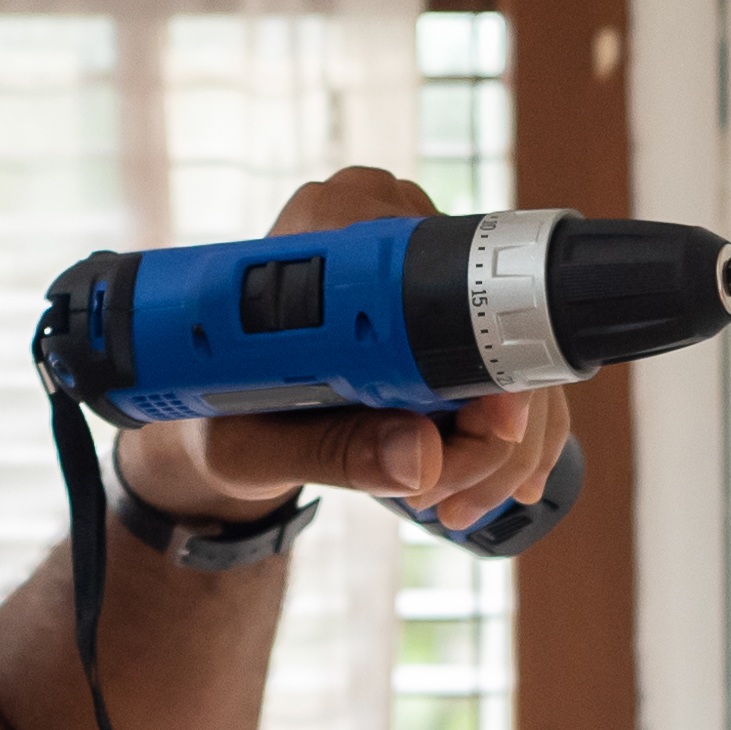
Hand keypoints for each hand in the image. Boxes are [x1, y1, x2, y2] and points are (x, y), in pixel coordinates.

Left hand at [105, 165, 577, 540]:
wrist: (216, 420)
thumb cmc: (221, 419)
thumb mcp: (255, 449)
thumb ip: (331, 453)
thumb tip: (422, 459)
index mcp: (328, 227)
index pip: (440, 291)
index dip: (483, 369)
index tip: (487, 434)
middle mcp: (387, 223)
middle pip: (488, 329)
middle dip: (492, 435)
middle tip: (447, 501)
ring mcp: (425, 260)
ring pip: (514, 359)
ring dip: (503, 449)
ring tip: (451, 506)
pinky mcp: (447, 302)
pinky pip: (512, 369)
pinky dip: (511, 437)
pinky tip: (485, 485)